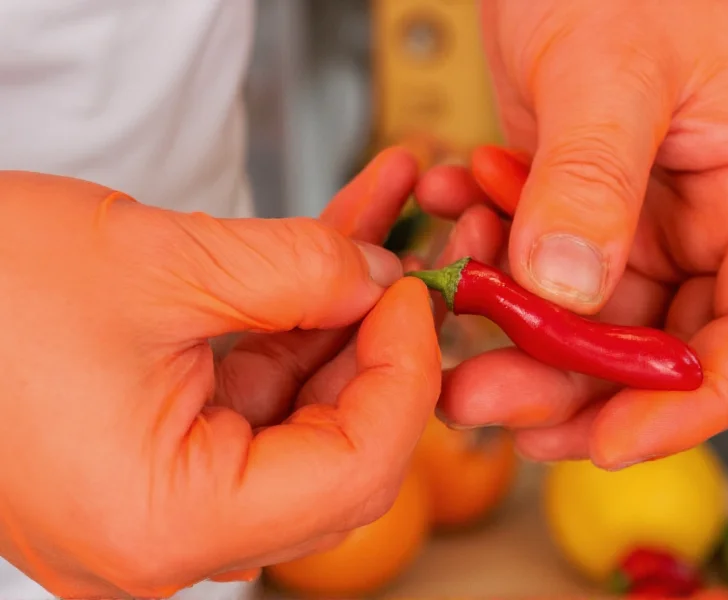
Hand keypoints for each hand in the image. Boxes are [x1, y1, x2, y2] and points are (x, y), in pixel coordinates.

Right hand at [0, 148, 440, 597]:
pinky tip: (329, 244)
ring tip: (377, 228)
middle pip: (336, 450)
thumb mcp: (156, 264)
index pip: (354, 473)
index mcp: (163, 523)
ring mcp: (160, 492)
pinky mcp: (153, 448)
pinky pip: (253, 388)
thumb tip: (378, 276)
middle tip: (413, 262)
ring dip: (342, 315)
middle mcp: (165, 532)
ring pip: (299, 410)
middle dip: (383, 344)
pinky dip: (291, 318)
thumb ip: (294, 271)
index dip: (407, 376)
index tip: (416, 294)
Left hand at [415, 0, 727, 468]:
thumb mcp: (610, 64)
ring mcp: (641, 218)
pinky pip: (540, 272)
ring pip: (591, 324)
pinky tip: (457, 219)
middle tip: (494, 400)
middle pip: (664, 348)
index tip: (616, 438)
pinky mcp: (579, 209)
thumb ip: (594, 180)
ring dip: (517, 332)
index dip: (696, 403)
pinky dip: (492, 263)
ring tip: (454, 311)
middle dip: (578, 386)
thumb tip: (570, 289)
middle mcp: (710, 215)